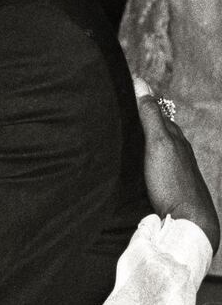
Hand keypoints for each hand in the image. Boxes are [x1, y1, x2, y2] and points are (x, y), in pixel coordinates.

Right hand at [135, 77, 219, 251]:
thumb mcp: (158, 143)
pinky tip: (131, 162)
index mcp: (174, 137)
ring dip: (139, 139)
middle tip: (115, 110)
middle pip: (156, 129)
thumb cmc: (172, 182)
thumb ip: (149, 114)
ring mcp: (173, 168)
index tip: (119, 90)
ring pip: (154, 147)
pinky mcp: (167, 185)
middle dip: (138, 119)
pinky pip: (151, 163)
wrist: (189, 222)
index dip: (138, 100)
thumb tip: (140, 82)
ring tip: (119, 134)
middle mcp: (176, 150)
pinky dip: (140, 157)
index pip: (155, 111)